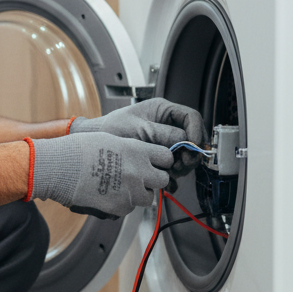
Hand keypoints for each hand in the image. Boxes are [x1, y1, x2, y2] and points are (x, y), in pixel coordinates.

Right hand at [30, 132, 171, 218]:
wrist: (59, 168)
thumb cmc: (79, 150)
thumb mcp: (111, 140)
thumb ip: (131, 150)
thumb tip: (141, 157)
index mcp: (138, 150)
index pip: (166, 157)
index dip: (160, 161)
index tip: (154, 163)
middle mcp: (139, 171)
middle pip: (163, 180)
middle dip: (152, 180)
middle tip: (139, 178)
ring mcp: (131, 191)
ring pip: (148, 197)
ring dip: (138, 194)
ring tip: (119, 187)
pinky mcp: (120, 207)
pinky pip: (129, 208)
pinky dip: (122, 204)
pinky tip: (107, 195)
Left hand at [70, 98, 206, 177]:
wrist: (96, 142)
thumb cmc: (111, 129)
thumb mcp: (139, 130)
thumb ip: (164, 135)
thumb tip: (186, 142)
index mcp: (163, 111)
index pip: (192, 118)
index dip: (196, 132)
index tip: (193, 147)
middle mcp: (167, 125)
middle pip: (191, 139)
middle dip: (188, 154)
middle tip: (179, 165)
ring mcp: (164, 142)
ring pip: (184, 155)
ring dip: (180, 167)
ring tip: (167, 172)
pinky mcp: (159, 157)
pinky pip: (173, 167)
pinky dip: (171, 176)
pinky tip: (164, 180)